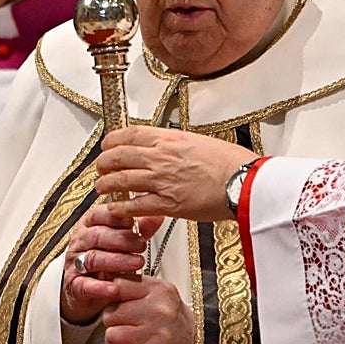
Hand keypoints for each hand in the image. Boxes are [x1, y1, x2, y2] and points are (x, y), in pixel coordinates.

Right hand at [61, 203, 164, 324]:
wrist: (88, 291)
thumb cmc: (106, 259)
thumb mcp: (123, 242)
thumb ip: (140, 229)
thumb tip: (158, 215)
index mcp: (90, 226)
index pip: (99, 214)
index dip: (116, 217)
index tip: (132, 221)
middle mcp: (81, 242)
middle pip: (97, 235)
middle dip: (121, 239)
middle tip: (141, 244)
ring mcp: (76, 264)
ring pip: (93, 258)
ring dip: (116, 261)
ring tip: (137, 264)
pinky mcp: (74, 286)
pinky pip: (84, 285)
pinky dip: (99, 287)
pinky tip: (113, 289)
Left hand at [97, 126, 257, 222]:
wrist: (243, 181)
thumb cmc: (232, 163)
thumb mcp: (201, 142)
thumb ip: (180, 145)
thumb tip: (171, 147)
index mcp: (170, 139)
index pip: (130, 134)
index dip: (113, 139)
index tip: (108, 144)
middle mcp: (161, 157)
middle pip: (119, 156)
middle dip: (104, 162)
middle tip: (100, 167)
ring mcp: (161, 181)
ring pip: (121, 180)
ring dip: (107, 185)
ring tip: (102, 187)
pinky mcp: (167, 204)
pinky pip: (134, 206)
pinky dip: (120, 208)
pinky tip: (115, 209)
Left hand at [103, 274, 193, 343]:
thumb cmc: (174, 322)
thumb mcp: (160, 295)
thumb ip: (134, 286)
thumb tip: (105, 283)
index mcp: (159, 290)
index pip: (118, 285)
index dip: (113, 297)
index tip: (119, 303)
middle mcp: (158, 310)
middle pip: (110, 314)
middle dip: (115, 322)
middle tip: (130, 326)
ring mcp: (156, 335)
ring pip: (111, 336)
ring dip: (117, 342)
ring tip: (133, 341)